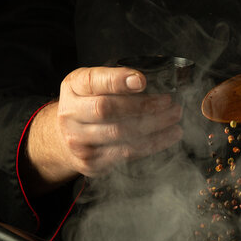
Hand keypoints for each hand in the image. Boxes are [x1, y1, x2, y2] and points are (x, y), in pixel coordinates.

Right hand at [23, 66, 182, 192]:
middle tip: (169, 103)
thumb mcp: (95, 83)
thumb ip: (117, 78)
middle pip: (107, 109)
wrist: (66, 136)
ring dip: (154, 126)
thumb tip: (154, 78)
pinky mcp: (90, 162)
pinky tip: (168, 136)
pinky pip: (126, 153)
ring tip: (174, 118)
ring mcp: (77, 140)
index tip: (142, 81)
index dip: (117, 80)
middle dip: (143, 106)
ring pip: (119, 134)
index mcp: (73, 86)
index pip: (93, 81)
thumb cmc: (90, 103)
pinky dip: (152, 144)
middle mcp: (70, 114)